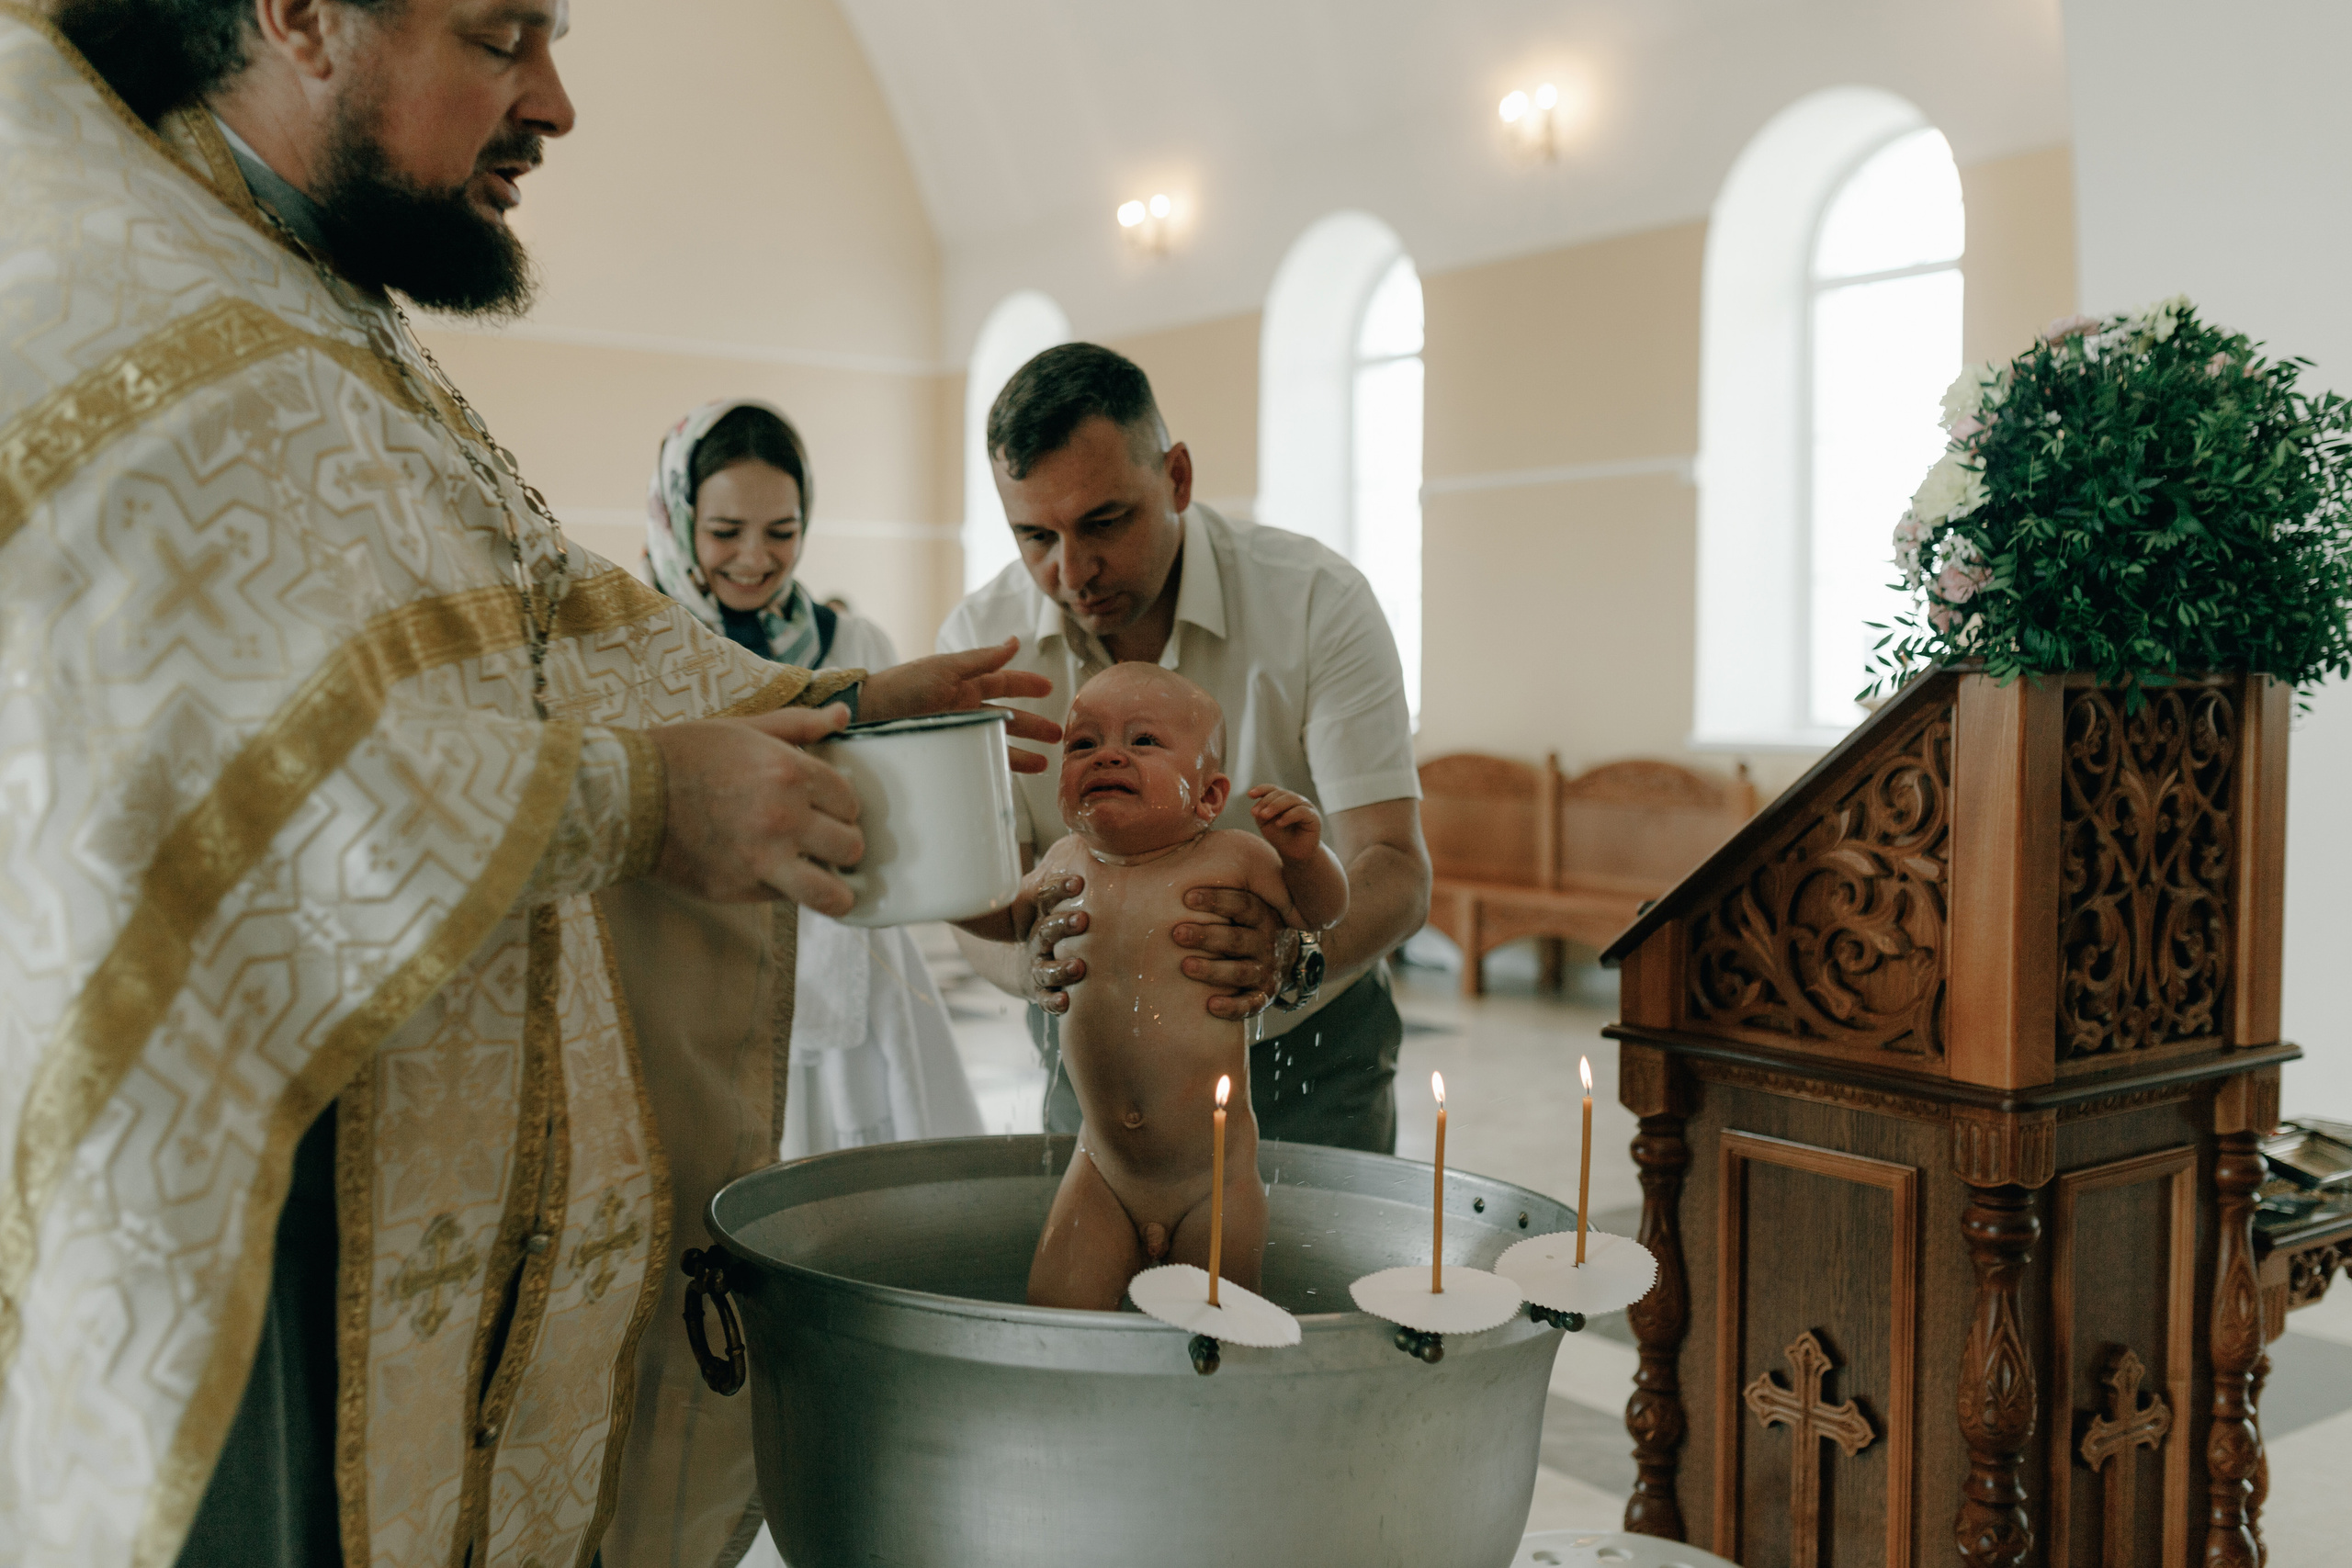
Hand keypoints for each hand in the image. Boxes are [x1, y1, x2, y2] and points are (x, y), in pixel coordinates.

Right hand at [647, 704, 862, 911]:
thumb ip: (798, 725)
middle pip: (849, 847)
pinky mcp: (739, 889)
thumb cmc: (684, 755)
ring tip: (827, 882)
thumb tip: (843, 715)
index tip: (828, 807)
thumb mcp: (743, 728)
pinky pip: (786, 899)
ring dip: (835, 889)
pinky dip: (787, 890)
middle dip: (842, 844)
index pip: (849, 801)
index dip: (841, 805)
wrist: (627, 796)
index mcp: (789, 772)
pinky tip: (775, 875)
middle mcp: (784, 818)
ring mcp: (762, 859)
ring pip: (831, 894)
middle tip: (826, 840)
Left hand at [859, 638, 1061, 772]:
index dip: (1027, 685)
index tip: (1049, 689)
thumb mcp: (946, 669)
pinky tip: (1010, 776)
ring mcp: (957, 731)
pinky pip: (979, 760)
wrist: (870, 716)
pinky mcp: (948, 752)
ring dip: (1021, 752)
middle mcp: (965, 708)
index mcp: (965, 683)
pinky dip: (996, 767)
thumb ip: (983, 659)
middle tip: (1057, 734)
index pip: (1004, 683)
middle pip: (1007, 717)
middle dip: (1033, 725)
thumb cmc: (905, 685)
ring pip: (997, 742)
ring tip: (1044, 764)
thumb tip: (1014, 642)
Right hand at [1027, 873, 1088, 1013]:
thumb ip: (1079, 888)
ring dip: (1061, 967)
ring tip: (1078, 967)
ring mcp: (1038, 969)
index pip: (1045, 899)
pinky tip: (1066, 1002)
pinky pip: (1046, 1000)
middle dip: (1062, 925)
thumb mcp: (1059, 908)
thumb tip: (1100, 845)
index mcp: (1043, 917)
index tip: (1078, 881)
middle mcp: (1038, 943)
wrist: (1025, 970)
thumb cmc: (1056, 933)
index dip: (1059, 889)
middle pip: (1045, 931)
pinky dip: (1054, 1002)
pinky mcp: (1042, 993)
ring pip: (1045, 969)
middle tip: (1082, 919)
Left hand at [1173, 886, 1296, 1019]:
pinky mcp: (1262, 997)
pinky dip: (1232, 1007)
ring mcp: (1265, 971)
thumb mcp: (1244, 901)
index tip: (1188, 897)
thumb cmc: (1244, 922)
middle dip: (1207, 936)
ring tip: (1186, 966)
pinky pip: (1250, 1005)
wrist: (1280, 957)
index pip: (1244, 904)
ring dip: (1213, 970)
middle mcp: (1266, 943)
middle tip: (1178, 933)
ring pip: (1241, 972)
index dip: (1217, 900)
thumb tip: (1168, 860)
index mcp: (1262, 915)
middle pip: (1238, 939)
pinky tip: (1211, 1005)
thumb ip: (1222, 883)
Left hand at [1247, 784, 1323, 862]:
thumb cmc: (1281, 837)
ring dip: (1275, 806)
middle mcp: (1295, 800)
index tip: (1249, 795)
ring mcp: (1306, 806)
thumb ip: (1262, 814)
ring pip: (1290, 799)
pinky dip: (1288, 816)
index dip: (1261, 789)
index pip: (1273, 789)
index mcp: (1283, 799)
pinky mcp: (1314, 817)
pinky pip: (1301, 811)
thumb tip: (1258, 809)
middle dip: (1267, 801)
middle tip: (1256, 813)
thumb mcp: (1266, 825)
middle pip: (1280, 793)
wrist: (1295, 854)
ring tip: (1264, 816)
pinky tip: (1279, 823)